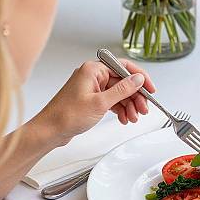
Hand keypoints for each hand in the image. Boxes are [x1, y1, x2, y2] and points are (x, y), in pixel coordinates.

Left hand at [31, 59, 155, 146]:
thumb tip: (138, 80)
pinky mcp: (91, 99)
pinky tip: (124, 118)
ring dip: (128, 105)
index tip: (150, 89)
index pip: (124, 67)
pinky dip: (119, 109)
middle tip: (143, 109)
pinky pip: (111, 100)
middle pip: (123, 82)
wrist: (49, 131)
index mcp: (93, 69)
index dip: (140, 78)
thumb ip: (122, 90)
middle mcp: (93, 76)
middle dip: (135, 96)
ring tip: (133, 117)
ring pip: (119, 93)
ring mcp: (92, 87)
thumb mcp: (100, 103)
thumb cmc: (66, 116)